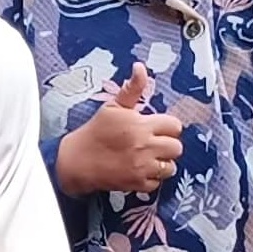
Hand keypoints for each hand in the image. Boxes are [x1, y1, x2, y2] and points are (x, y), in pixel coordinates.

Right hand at [53, 67, 186, 197]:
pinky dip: (151, 179)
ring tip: (149, 159)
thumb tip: (140, 67)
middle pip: (177, 147)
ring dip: (162, 163)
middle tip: (153, 144)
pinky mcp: (136, 184)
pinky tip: (140, 171)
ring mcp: (141, 167)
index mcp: (140, 124)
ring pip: (170, 167)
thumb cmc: (95, 131)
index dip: (167, 127)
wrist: (76, 161)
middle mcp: (144, 146)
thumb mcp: (113, 107)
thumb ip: (132, 88)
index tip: (156, 129)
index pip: (175, 125)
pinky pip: (157, 183)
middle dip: (167, 145)